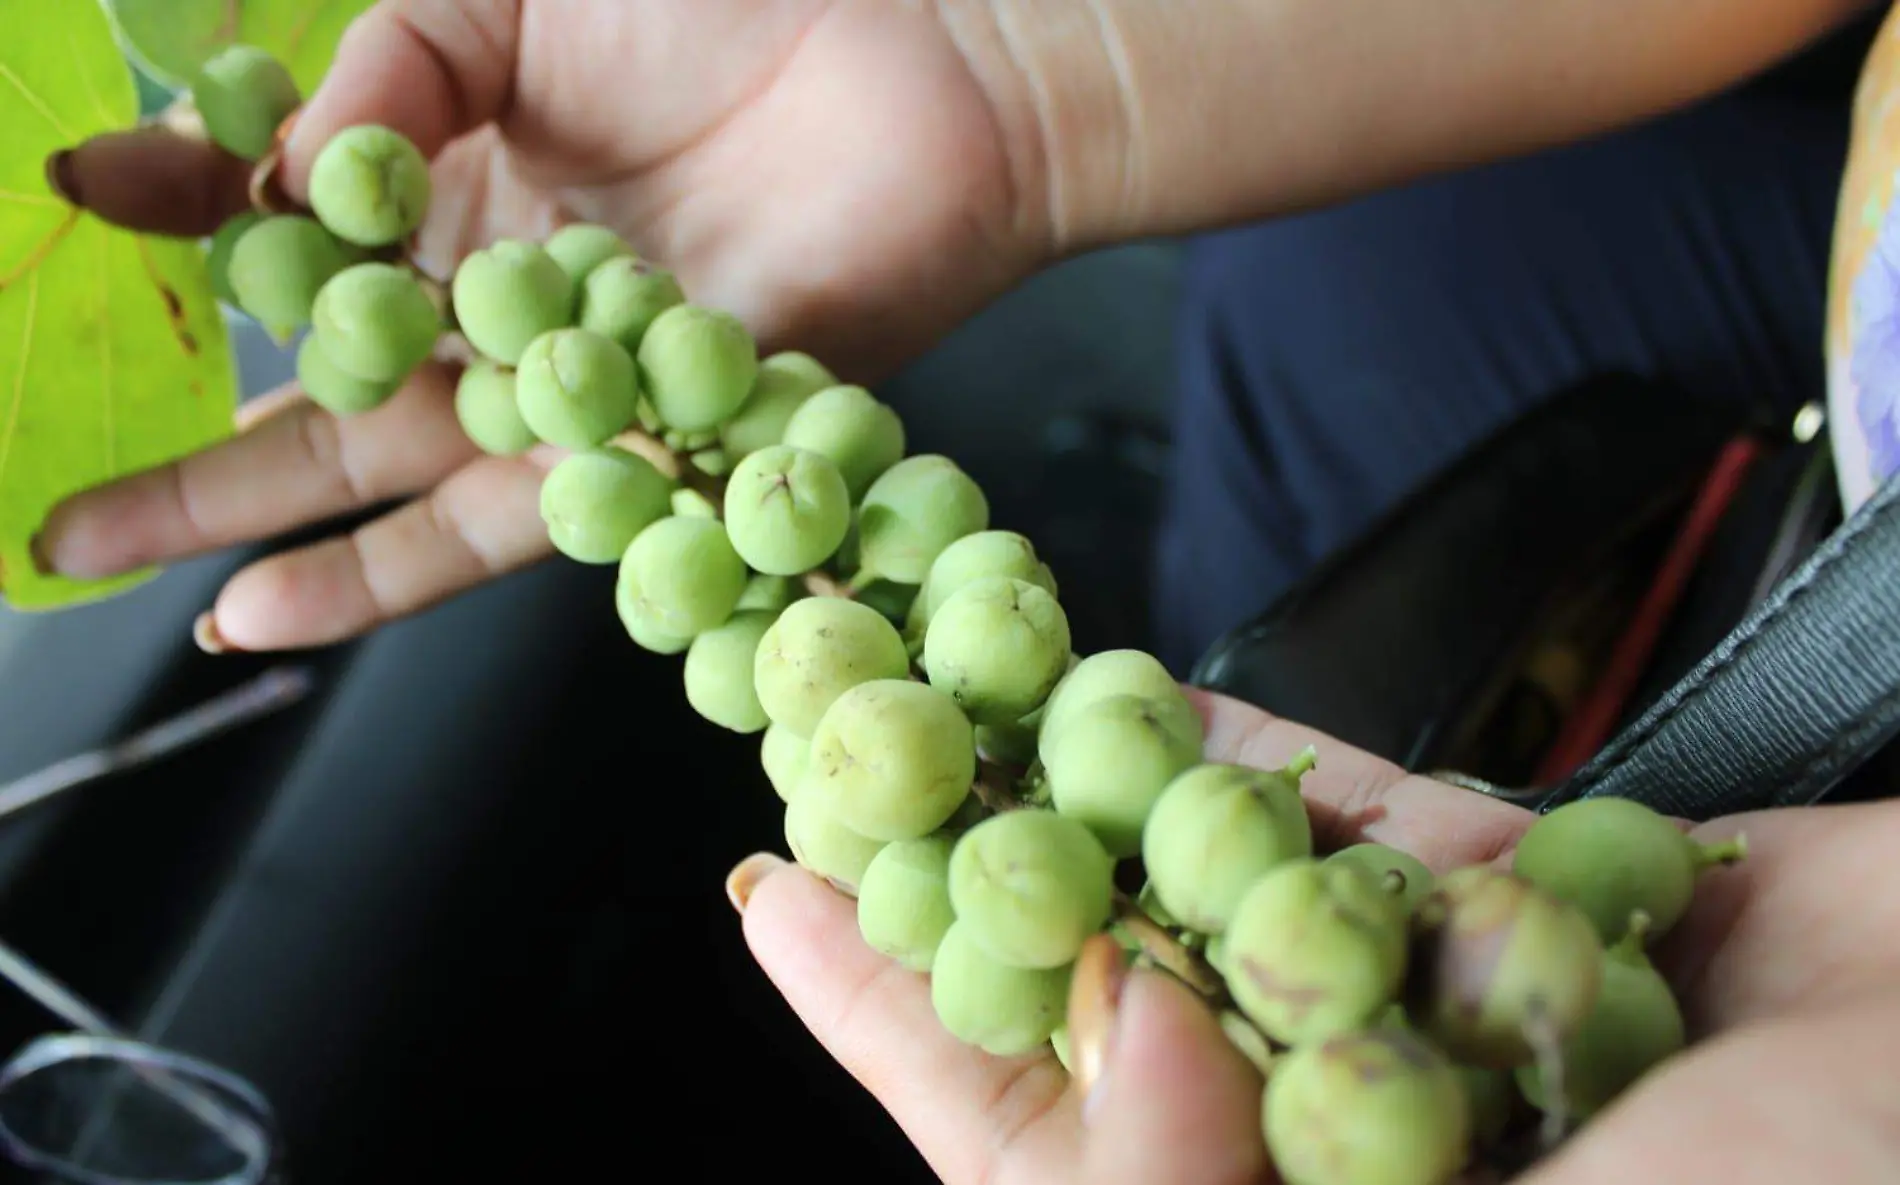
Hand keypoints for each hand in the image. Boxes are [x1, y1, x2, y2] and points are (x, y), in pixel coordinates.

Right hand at [36, 0, 1044, 650]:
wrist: (920, 78)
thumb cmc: (729, 6)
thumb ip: (390, 66)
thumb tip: (274, 167)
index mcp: (457, 172)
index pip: (282, 214)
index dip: (178, 208)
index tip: (76, 191)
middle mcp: (492, 294)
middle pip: (308, 377)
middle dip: (176, 426)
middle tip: (47, 487)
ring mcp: (557, 386)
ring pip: (370, 467)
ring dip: (233, 516)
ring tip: (91, 548)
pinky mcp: (628, 453)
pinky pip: (488, 530)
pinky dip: (372, 574)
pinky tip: (259, 614)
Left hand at [730, 689, 1899, 1184]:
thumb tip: (1108, 1035)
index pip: (1063, 1155)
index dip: (909, 1036)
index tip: (782, 911)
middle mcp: (1364, 1142)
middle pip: (1115, 993)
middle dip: (973, 874)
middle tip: (831, 748)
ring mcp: (1442, 1018)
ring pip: (1214, 879)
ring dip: (1081, 783)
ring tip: (947, 675)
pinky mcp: (1533, 906)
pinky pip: (1357, 815)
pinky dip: (1250, 748)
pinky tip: (1130, 680)